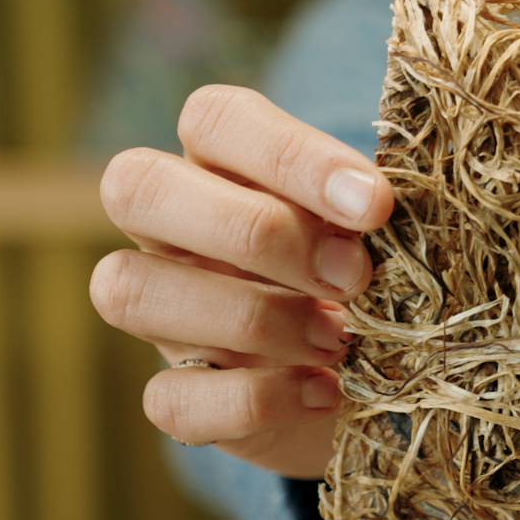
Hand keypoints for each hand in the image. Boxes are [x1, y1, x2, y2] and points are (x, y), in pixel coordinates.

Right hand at [90, 85, 392, 478]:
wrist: (389, 395)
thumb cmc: (389, 288)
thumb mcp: (393, 239)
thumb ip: (380, 210)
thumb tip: (388, 194)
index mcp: (224, 168)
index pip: (213, 119)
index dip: (290, 155)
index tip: (376, 207)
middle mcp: (174, 233)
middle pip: (138, 186)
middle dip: (255, 231)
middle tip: (354, 275)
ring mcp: (163, 318)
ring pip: (126, 289)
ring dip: (249, 315)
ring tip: (341, 339)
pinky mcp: (180, 399)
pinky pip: (167, 400)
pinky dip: (253, 399)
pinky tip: (324, 393)